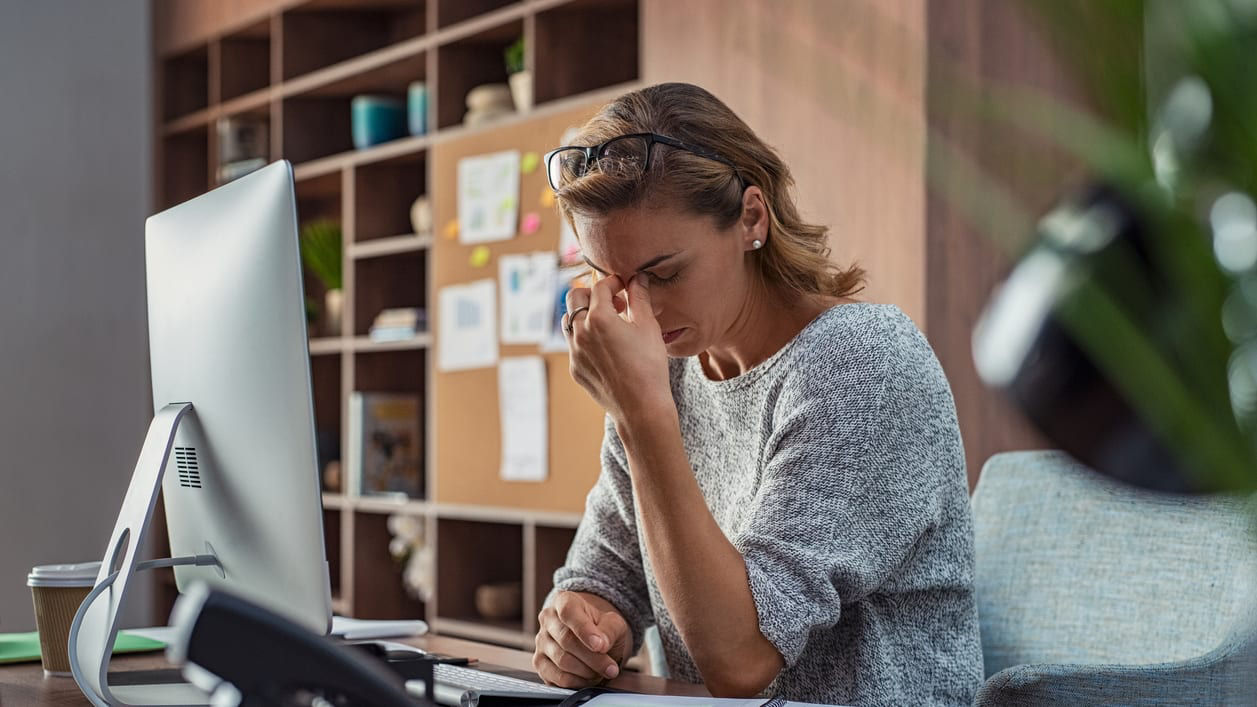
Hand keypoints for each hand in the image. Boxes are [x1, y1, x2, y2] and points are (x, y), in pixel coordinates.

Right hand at [533, 591, 631, 687]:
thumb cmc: (601, 627)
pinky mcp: (540, 663)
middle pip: (567, 641)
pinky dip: (577, 682)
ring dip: (587, 671)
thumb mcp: (613, 623)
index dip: (584, 630)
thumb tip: (600, 644)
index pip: (569, 612)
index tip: (600, 646)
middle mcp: (548, 619)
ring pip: (562, 661)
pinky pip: (557, 678)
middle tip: (611, 668)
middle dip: (593, 658)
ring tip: (602, 671)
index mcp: (564, 601)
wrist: (592, 637)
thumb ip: (609, 631)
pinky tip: (589, 678)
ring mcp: (541, 642)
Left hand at [564, 274, 672, 424]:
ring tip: (607, 323)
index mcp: (599, 318)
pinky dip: (585, 338)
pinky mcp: (575, 368)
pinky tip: (607, 347)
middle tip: (613, 302)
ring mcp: (574, 352)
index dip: (613, 282)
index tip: (624, 287)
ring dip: (584, 315)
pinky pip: (574, 345)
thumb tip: (638, 278)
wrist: (641, 408)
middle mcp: (580, 332)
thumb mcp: (648, 327)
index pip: (600, 286)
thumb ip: (640, 297)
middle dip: (592, 294)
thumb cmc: (649, 366)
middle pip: (574, 297)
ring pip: (569, 321)